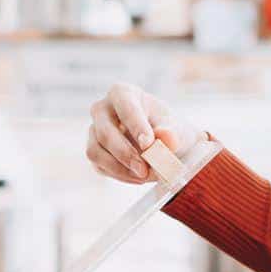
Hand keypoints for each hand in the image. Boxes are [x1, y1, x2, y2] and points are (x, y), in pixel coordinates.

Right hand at [85, 83, 203, 184]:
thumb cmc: (168, 129)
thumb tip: (165, 136)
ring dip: (120, 168)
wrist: (164, 143)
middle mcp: (102, 109)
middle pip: (105, 132)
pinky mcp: (94, 151)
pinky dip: (120, 175)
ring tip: (145, 176)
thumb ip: (171, 132)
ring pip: (96, 151)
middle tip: (145, 170)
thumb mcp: (176, 128)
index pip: (125, 107)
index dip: (136, 126)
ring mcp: (94, 131)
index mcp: (122, 93)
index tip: (148, 144)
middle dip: (125, 153)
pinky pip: (99, 165)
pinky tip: (138, 177)